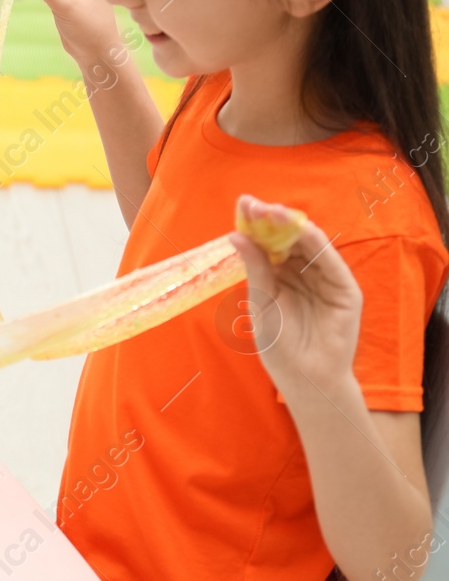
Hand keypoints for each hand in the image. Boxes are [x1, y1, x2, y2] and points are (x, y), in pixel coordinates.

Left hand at [229, 195, 362, 398]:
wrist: (306, 378)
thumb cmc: (279, 345)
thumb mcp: (260, 303)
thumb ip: (254, 269)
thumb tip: (235, 235)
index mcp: (279, 275)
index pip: (268, 242)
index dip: (256, 223)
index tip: (242, 204)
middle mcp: (302, 273)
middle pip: (287, 238)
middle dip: (270, 219)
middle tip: (253, 203)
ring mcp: (324, 279)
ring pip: (308, 244)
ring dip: (290, 225)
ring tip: (270, 211)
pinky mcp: (345, 289)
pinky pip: (329, 260)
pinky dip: (315, 242)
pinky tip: (299, 228)